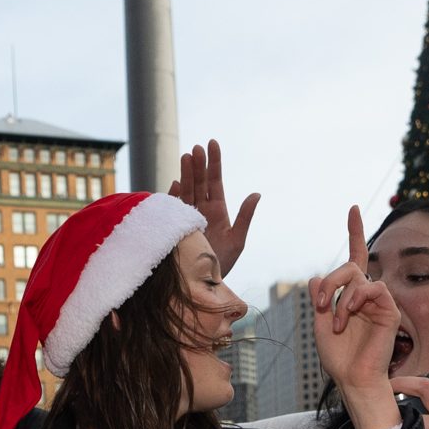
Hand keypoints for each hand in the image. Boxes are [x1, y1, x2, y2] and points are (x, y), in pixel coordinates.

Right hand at [168, 140, 258, 275]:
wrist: (203, 285)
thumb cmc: (222, 265)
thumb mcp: (237, 240)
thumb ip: (245, 217)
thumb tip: (256, 194)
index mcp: (217, 210)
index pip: (215, 181)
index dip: (214, 162)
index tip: (212, 143)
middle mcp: (201, 210)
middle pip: (199, 182)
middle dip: (198, 165)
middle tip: (197, 148)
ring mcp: (186, 218)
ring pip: (186, 191)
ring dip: (186, 174)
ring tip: (186, 156)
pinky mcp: (174, 227)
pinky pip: (172, 208)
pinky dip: (173, 196)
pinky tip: (176, 184)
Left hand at [311, 207, 405, 420]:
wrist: (352, 378)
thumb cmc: (338, 357)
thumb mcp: (320, 323)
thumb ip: (319, 299)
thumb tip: (316, 277)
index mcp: (351, 296)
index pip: (355, 258)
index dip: (355, 233)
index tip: (353, 209)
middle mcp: (366, 295)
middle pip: (350, 266)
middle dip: (331, 281)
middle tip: (320, 304)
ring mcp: (379, 302)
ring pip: (358, 276)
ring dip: (340, 297)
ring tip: (337, 322)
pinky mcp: (389, 310)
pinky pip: (374, 288)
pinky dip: (356, 298)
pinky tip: (349, 314)